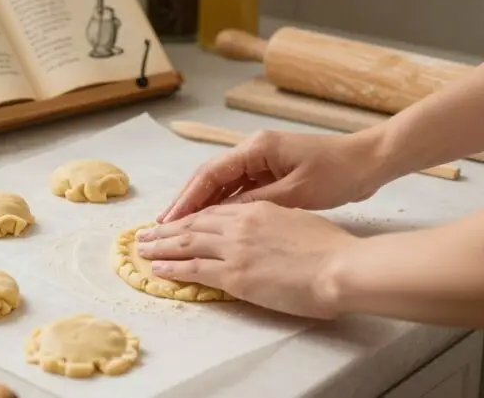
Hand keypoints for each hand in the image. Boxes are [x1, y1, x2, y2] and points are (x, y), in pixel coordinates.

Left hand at [138, 201, 356, 319]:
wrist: (341, 266)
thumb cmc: (333, 248)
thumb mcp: (300, 220)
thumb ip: (277, 222)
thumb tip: (269, 230)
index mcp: (258, 210)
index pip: (216, 211)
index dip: (193, 216)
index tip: (178, 221)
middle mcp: (240, 224)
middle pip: (194, 224)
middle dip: (168, 229)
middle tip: (147, 233)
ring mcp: (234, 248)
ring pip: (187, 243)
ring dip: (161, 246)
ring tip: (142, 248)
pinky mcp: (234, 273)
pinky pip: (193, 268)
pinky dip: (172, 267)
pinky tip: (157, 268)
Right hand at [159, 129, 386, 222]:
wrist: (371, 161)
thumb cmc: (337, 173)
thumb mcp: (295, 193)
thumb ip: (255, 204)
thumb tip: (221, 218)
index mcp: (256, 149)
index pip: (210, 174)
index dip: (188, 198)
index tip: (170, 220)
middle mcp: (254, 150)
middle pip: (210, 177)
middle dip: (187, 201)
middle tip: (164, 225)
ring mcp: (262, 160)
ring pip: (223, 183)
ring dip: (203, 205)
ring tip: (180, 228)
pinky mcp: (272, 171)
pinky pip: (240, 188)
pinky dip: (225, 205)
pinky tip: (213, 223)